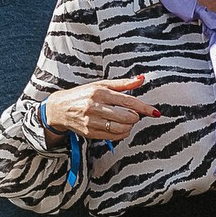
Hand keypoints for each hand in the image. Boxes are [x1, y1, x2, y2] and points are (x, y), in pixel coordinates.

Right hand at [43, 75, 157, 144]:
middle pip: (128, 117)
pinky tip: (117, 127)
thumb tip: (141, 79)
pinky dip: (120, 133)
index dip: (145, 108)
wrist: (60, 108)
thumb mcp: (101, 85)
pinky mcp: (90, 133)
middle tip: (131, 114)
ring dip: (128, 126)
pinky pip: (113, 137)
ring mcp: (92, 121)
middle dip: (134, 117)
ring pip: (122, 129)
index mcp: (100, 92)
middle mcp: (95, 106)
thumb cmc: (83, 95)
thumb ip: (123, 84)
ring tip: (124, 121)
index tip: (156, 112)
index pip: (129, 101)